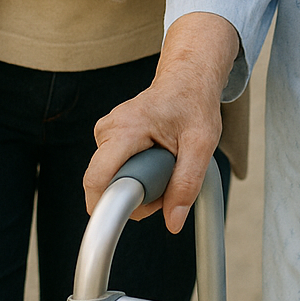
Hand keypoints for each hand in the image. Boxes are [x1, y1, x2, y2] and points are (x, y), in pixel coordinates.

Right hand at [84, 15, 238, 231]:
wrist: (187, 78)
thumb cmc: (194, 102)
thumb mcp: (202, 143)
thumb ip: (187, 182)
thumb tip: (173, 222)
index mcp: (126, 128)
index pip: (97, 179)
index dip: (109, 206)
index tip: (139, 211)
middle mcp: (108, 129)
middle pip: (105, 184)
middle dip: (135, 195)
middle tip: (166, 181)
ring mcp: (105, 133)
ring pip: (111, 180)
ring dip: (138, 185)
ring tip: (164, 164)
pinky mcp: (109, 139)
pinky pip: (115, 172)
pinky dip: (136, 175)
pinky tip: (155, 160)